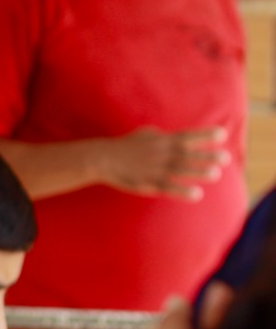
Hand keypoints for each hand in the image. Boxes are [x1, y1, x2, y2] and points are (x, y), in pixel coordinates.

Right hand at [98, 127, 230, 199]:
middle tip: (226, 158)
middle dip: (206, 156)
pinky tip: (197, 194)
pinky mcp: (148, 182)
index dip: (204, 136)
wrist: (102, 158)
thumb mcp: (144, 134)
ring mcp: (155, 168)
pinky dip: (182, 191)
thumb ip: (161, 135)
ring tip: (216, 174)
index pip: (187, 136)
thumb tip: (172, 134)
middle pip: (187, 154)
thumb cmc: (124, 146)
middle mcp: (161, 154)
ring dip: (198, 172)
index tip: (222, 135)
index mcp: (162, 141)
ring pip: (180, 170)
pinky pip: (168, 187)